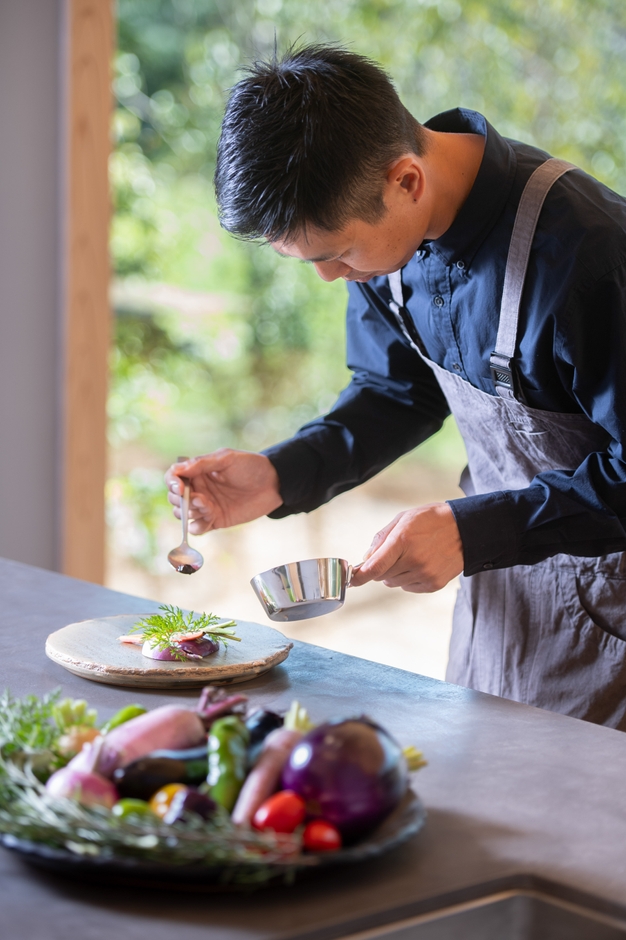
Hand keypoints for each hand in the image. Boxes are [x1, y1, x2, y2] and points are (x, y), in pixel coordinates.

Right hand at [164, 449, 282, 534]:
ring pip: (183, 514)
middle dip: (180, 500)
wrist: (274, 484)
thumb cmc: (251, 466)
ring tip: (207, 506)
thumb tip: (179, 469)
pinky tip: (208, 520)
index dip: (171, 482)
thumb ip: (202, 463)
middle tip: (198, 498)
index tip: (179, 487)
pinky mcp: (215, 520)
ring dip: (190, 512)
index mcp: (198, 471)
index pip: (173, 476)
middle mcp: (199, 488)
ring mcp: (206, 505)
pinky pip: (197, 528)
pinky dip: (197, 527)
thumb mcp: (227, 459)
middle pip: (174, 498)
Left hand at [350, 503, 463, 592]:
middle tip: (393, 553)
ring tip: (409, 556)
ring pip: (393, 583)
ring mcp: (425, 574)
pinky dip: (407, 579)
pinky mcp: (433, 584)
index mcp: (403, 541)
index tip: (350, 580)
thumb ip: (382, 538)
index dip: (359, 576)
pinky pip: (408, 587)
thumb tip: (366, 558)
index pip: (375, 567)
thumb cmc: (431, 520)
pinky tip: (419, 564)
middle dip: (380, 567)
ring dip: (394, 573)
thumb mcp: (403, 518)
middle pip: (382, 576)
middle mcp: (414, 560)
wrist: (465, 530)